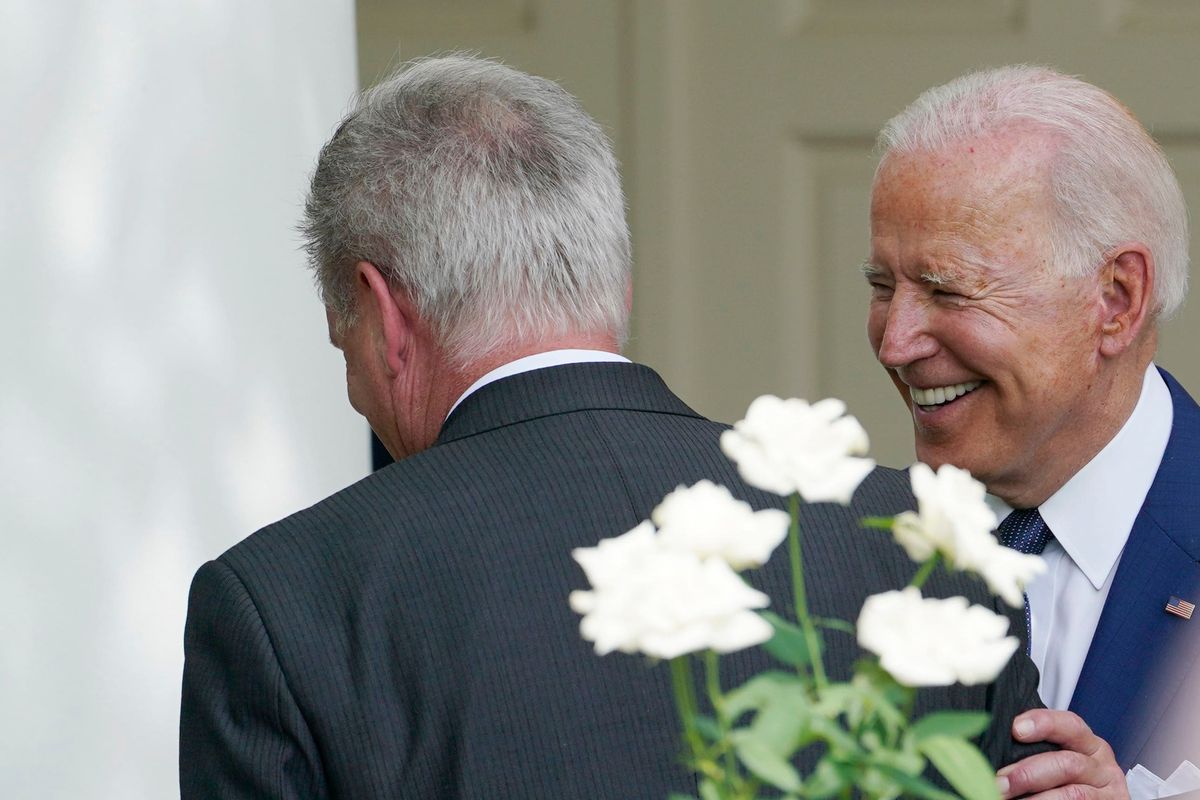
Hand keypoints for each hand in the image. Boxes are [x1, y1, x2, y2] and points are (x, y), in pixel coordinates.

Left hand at [997, 709, 1127, 799]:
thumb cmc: (1064, 779)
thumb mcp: (1055, 758)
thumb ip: (1032, 750)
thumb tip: (991, 750)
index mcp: (1087, 743)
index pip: (1069, 725)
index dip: (1043, 723)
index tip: (1015, 729)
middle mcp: (1101, 765)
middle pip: (1067, 764)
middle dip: (1028, 773)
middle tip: (999, 782)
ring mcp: (1107, 792)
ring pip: (1072, 794)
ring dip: (1036, 799)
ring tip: (1005, 798)